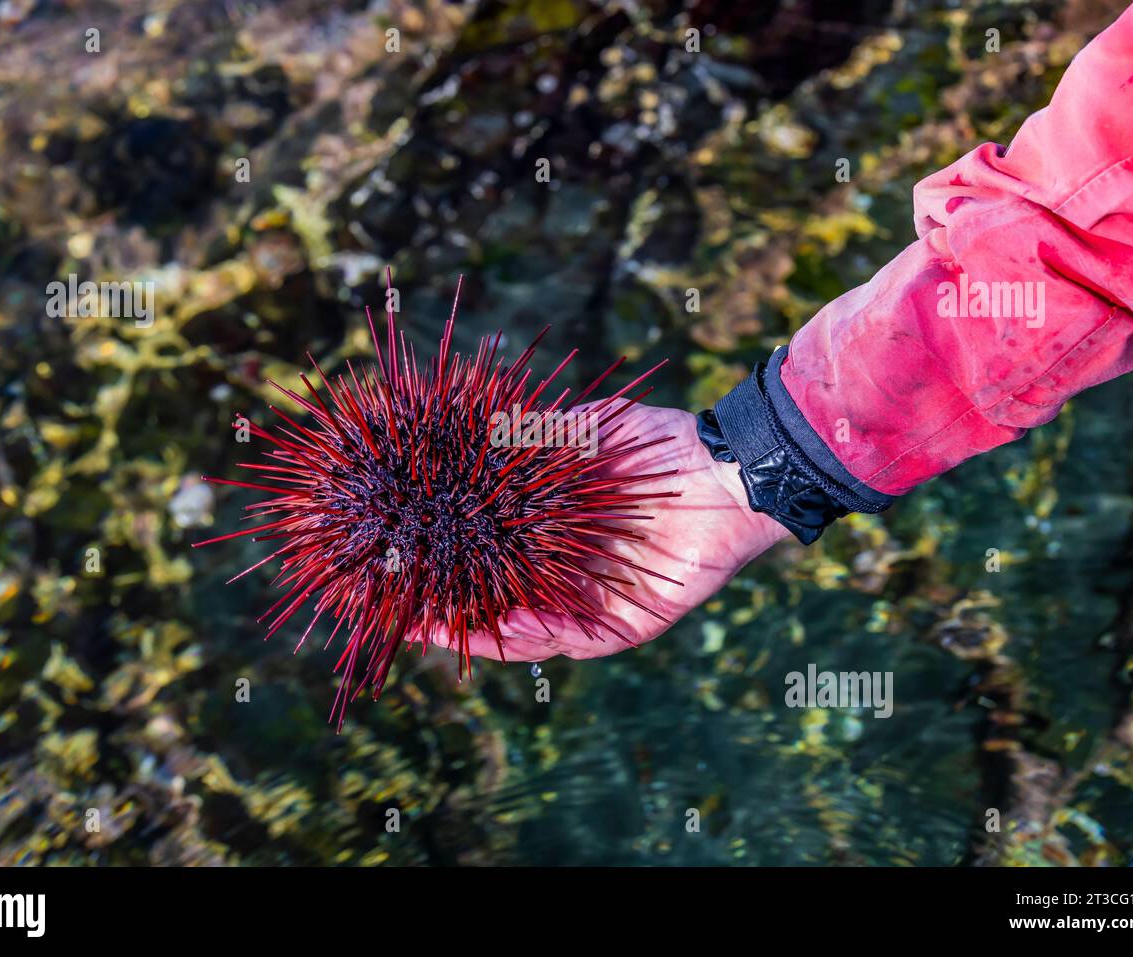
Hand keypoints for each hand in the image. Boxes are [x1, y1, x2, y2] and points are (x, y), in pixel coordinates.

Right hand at [407, 403, 790, 662]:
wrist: (727, 469)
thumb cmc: (657, 445)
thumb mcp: (580, 431)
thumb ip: (530, 437)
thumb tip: (467, 427)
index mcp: (555, 537)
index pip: (491, 561)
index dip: (450, 567)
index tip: (405, 564)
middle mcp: (571, 576)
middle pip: (500, 607)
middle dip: (452, 616)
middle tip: (405, 614)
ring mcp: (599, 604)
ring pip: (531, 634)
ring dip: (485, 634)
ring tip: (439, 629)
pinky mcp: (631, 626)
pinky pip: (578, 639)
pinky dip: (541, 635)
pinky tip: (507, 624)